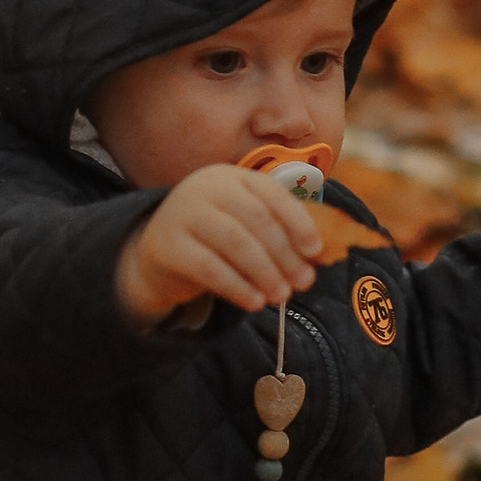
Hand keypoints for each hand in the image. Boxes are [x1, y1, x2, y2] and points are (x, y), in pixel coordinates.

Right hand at [118, 163, 324, 324]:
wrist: (159, 254)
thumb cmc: (214, 240)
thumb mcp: (245, 227)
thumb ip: (279, 233)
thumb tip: (321, 255)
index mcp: (232, 177)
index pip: (272, 194)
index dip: (298, 222)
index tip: (315, 251)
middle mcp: (206, 187)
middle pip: (257, 219)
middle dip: (285, 254)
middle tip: (303, 283)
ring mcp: (183, 213)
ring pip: (235, 242)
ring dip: (265, 272)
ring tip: (281, 296)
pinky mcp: (166, 244)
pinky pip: (209, 268)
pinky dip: (237, 287)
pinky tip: (254, 302)